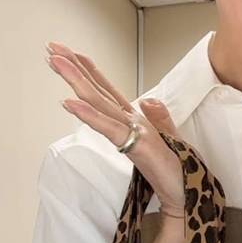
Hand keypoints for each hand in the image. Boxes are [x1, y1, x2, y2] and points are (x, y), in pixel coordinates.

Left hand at [45, 42, 184, 217]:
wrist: (189, 196)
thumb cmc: (178, 171)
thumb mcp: (168, 141)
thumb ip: (159, 119)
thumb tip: (146, 99)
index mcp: (138, 121)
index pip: (109, 92)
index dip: (91, 72)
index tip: (71, 55)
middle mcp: (134, 121)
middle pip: (99, 90)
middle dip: (75, 68)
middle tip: (52, 47)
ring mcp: (136, 131)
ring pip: (100, 102)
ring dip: (76, 80)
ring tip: (55, 60)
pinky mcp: (139, 146)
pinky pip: (108, 128)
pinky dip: (89, 115)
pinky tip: (69, 102)